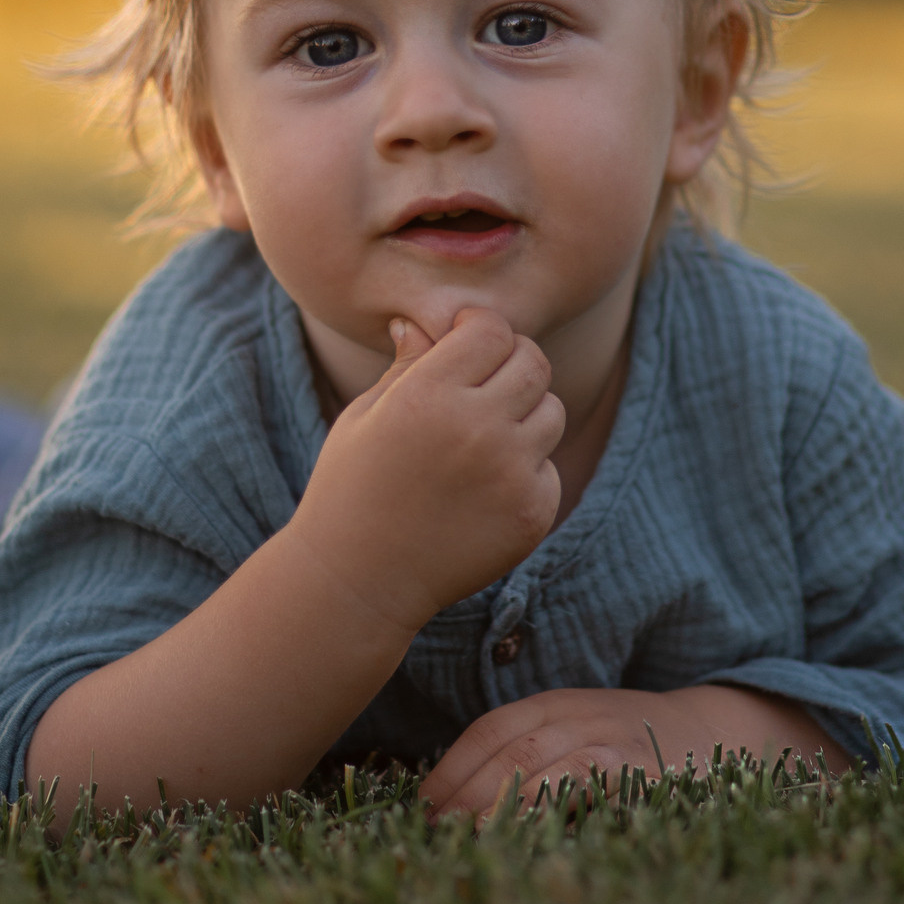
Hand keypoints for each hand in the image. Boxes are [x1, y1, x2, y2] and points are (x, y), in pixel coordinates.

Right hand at [286, 308, 562, 638]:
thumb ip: (408, 364)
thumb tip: (422, 320)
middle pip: (533, 362)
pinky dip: (526, 470)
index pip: (492, 330)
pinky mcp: (533, 512)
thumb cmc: (351, 488)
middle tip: (482, 386)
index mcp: (428, 395)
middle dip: (511, 364)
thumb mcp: (365, 415)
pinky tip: (483, 489)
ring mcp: (510, 473)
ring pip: (551, 410)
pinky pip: (549, 466)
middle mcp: (476, 429)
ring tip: (482, 439)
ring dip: (525, 414)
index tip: (465, 344)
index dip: (480, 330)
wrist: (358, 582)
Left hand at [421, 683, 852, 821]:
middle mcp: (583, 717)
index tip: (419, 811)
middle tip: (428, 838)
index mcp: (559, 704)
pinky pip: (589, 789)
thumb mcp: (578, 732)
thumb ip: (527, 754)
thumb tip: (448, 807)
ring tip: (463, 845)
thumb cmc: (634, 745)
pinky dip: (551, 812)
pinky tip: (525, 841)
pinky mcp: (644, 777)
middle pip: (509, 750)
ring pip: (542, 767)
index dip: (451, 769)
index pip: (492, 729)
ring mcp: (615, 745)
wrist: (724, 736)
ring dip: (495, 807)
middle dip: (462, 794)